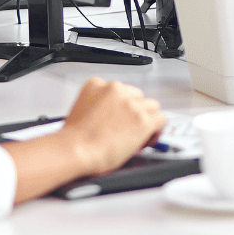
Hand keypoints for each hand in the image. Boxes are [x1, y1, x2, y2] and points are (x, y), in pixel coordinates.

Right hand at [4, 77, 164, 201]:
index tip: (119, 119)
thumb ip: (98, 107)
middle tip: (127, 130)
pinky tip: (146, 140)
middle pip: (137, 97)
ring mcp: (131, 104)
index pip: (120, 90)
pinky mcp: (143, 119)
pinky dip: (156, 131)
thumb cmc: (73, 139)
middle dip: (135, 112)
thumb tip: (112, 118)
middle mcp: (116, 89)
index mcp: (97, 84)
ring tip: (137, 136)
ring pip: (152, 107)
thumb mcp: (81, 111)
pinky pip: (161, 120)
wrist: (75, 150)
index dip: (122, 107)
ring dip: (146, 120)